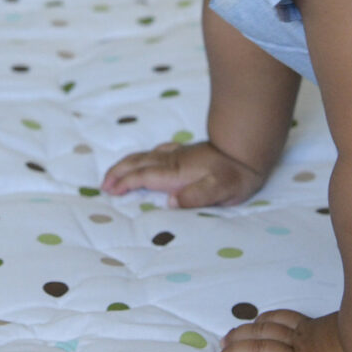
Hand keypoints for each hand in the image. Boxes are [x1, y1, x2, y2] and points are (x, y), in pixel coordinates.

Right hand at [101, 140, 265, 207]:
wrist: (247, 149)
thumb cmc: (235, 175)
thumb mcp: (221, 190)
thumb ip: (195, 196)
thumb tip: (170, 202)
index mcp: (176, 172)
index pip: (144, 177)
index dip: (125, 182)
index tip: (110, 190)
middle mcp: (173, 160)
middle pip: (138, 164)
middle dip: (119, 172)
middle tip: (103, 184)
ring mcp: (178, 154)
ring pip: (145, 156)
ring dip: (127, 165)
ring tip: (114, 174)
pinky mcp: (185, 152)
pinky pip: (156, 152)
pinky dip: (143, 157)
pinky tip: (145, 159)